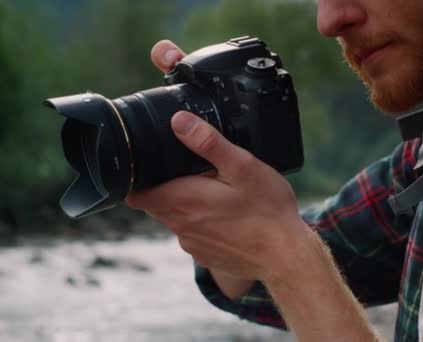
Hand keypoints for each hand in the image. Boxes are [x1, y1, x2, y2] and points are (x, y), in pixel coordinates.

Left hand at [125, 40, 310, 280]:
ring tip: (216, 191)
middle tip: (191, 170)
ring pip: (177, 218)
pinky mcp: (207, 255)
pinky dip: (204, 223)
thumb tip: (178, 122)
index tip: (149, 164)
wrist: (287, 258)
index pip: (135, 193)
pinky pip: (195, 234)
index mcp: (182, 201)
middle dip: (166, 186)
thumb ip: (209, 143)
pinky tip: (229, 216)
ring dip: (187, 204)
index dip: (136, 178)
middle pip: (155, 203)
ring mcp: (192, 245)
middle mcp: (180, 226)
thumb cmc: (267, 211)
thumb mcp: (243, 167)